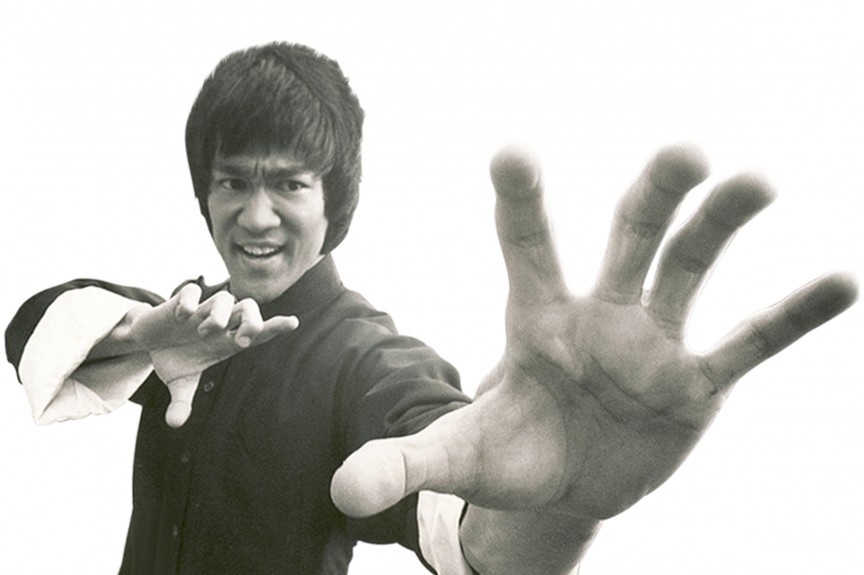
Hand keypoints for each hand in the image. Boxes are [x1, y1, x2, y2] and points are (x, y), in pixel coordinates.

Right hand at [126, 283, 297, 426]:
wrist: (147, 340)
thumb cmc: (174, 358)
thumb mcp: (179, 383)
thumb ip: (182, 402)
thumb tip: (174, 424)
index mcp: (226, 341)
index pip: (258, 332)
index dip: (275, 327)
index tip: (293, 322)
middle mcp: (219, 323)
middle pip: (250, 308)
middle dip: (252, 322)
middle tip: (240, 340)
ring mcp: (201, 310)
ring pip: (225, 299)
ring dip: (218, 316)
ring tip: (202, 332)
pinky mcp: (180, 301)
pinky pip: (192, 291)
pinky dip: (188, 303)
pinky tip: (180, 317)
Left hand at [329, 145, 855, 563]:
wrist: (565, 483)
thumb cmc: (507, 454)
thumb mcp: (455, 457)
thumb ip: (401, 463)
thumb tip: (341, 489)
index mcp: (534, 319)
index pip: (524, 248)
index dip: (519, 203)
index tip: (512, 151)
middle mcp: (598, 314)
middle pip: (626, 236)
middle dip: (653, 195)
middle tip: (684, 151)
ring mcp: (652, 342)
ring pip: (691, 268)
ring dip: (723, 225)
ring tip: (758, 181)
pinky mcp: (696, 382)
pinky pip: (748, 342)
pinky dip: (790, 316)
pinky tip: (838, 282)